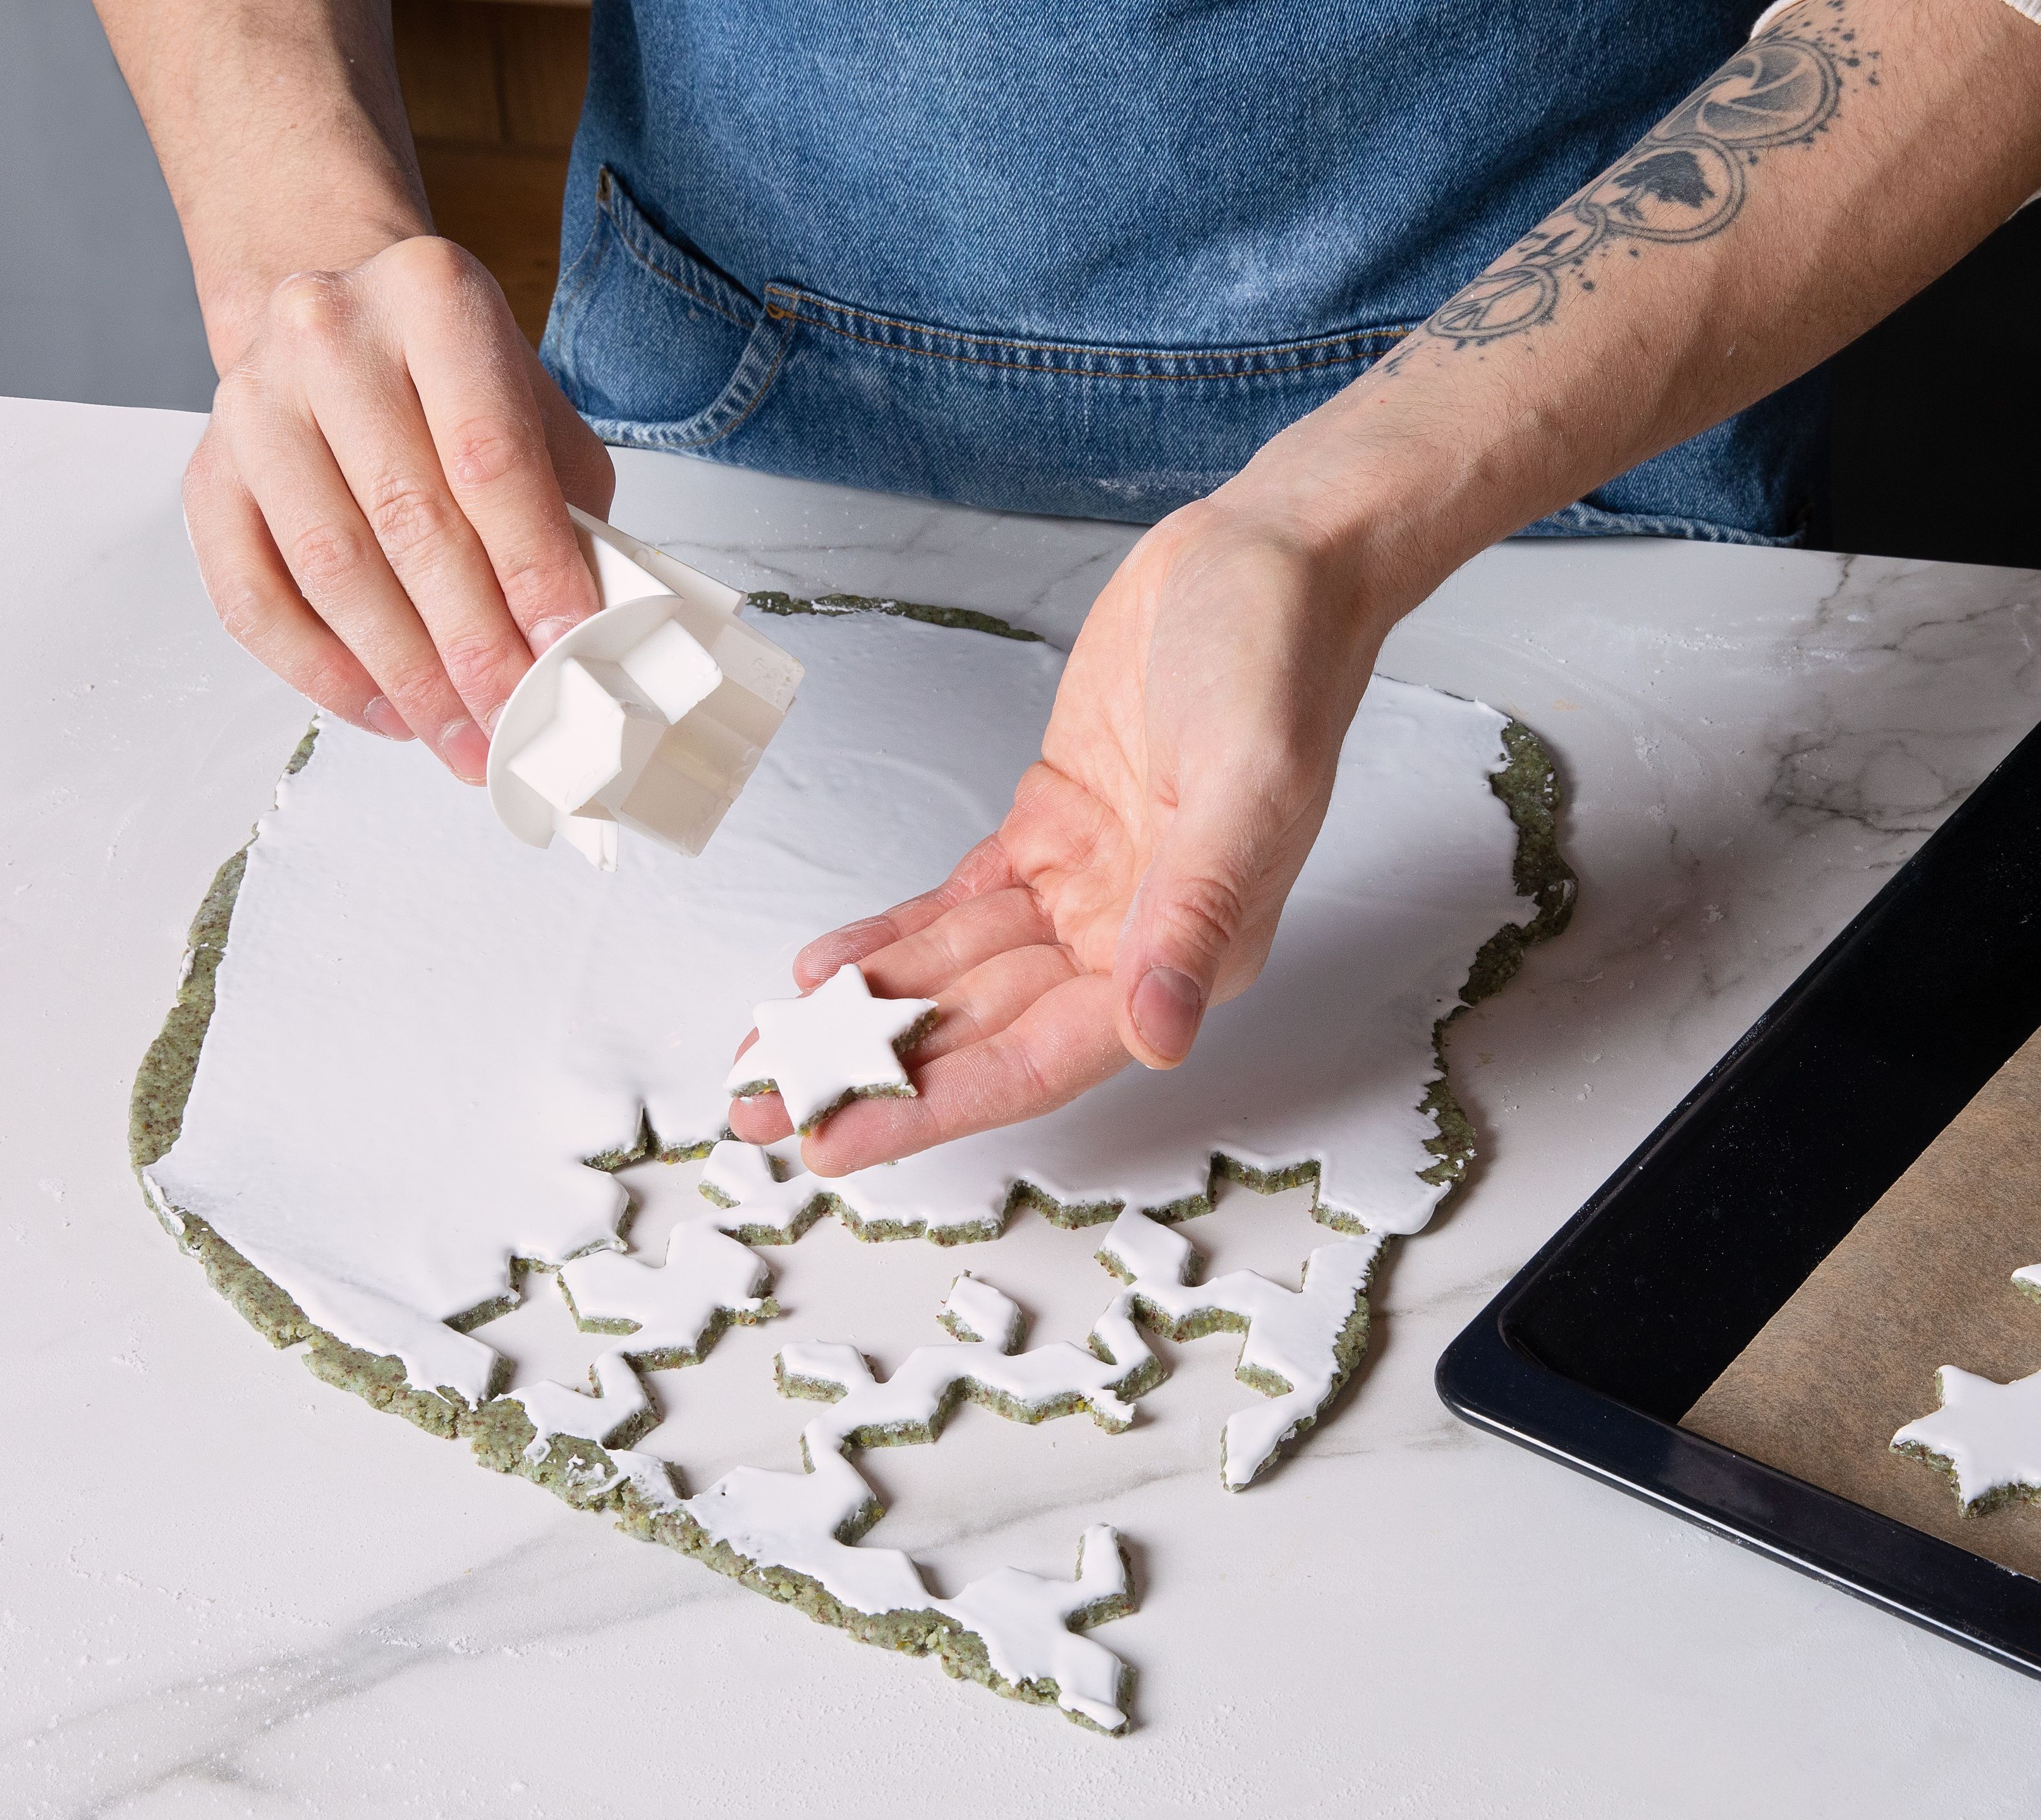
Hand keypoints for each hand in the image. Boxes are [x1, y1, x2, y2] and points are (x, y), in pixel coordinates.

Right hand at [185, 235, 614, 780]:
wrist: (345, 326)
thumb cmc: (455, 383)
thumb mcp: (538, 416)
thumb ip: (567, 510)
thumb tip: (587, 630)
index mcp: (432, 300)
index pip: (490, 456)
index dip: (532, 566)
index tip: (566, 646)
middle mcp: (328, 335)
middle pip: (409, 520)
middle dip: (473, 644)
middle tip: (516, 719)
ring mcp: (253, 401)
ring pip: (332, 566)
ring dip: (406, 674)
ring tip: (461, 736)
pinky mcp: (206, 471)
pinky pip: (252, 596)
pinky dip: (323, 670)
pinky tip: (386, 709)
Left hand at [729, 485, 1412, 1172]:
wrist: (1270, 560)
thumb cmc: (1278, 663)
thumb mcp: (1246, 784)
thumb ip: (1197, 912)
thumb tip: (1161, 1034)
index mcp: (1186, 954)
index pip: (1039, 1057)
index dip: (935, 1106)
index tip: (839, 1142)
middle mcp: (1132, 939)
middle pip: (980, 1031)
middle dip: (872, 1073)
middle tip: (761, 1109)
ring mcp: (1088, 884)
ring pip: (957, 973)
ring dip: (867, 1015)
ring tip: (767, 1054)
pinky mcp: (1053, 827)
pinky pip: (958, 904)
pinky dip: (894, 937)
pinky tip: (827, 967)